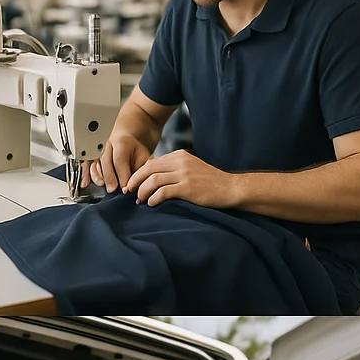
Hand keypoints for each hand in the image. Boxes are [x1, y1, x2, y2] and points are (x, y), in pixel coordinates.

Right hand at [84, 135, 151, 191]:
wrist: (124, 141)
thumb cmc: (133, 150)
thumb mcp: (142, 156)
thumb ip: (139, 169)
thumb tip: (134, 185)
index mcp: (121, 142)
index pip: (120, 159)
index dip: (122, 175)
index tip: (125, 187)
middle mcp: (106, 145)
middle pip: (105, 161)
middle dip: (109, 177)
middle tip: (113, 189)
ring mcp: (97, 150)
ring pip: (94, 163)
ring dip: (97, 176)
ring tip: (102, 185)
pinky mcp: (90, 156)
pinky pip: (86, 166)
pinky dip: (85, 175)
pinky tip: (85, 183)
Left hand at [125, 150, 239, 208]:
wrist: (230, 188)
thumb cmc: (209, 182)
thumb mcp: (190, 169)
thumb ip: (173, 170)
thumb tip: (151, 179)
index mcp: (179, 156)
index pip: (151, 163)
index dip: (138, 174)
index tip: (132, 185)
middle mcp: (180, 162)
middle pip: (148, 169)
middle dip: (135, 182)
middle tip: (129, 193)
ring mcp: (184, 174)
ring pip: (153, 180)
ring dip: (143, 191)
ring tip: (140, 200)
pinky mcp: (187, 187)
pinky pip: (163, 192)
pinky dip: (154, 198)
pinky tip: (152, 204)